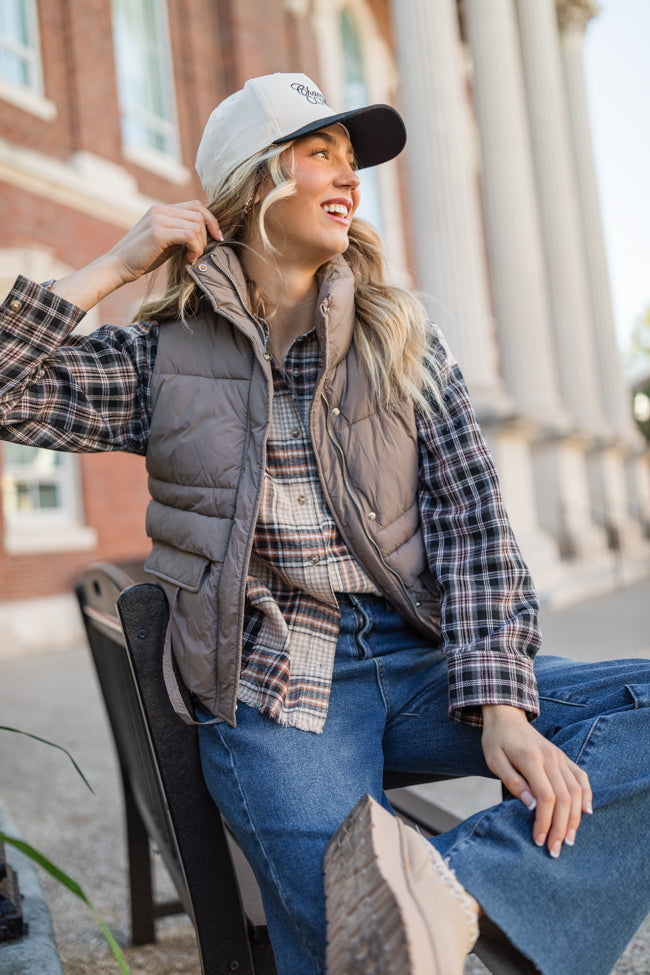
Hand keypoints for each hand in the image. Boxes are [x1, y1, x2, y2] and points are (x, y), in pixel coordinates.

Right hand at [108, 201, 222, 283]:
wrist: (117, 266)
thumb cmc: (142, 258)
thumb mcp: (165, 242)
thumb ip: (181, 234)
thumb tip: (204, 234)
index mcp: (161, 210)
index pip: (196, 205)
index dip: (211, 221)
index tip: (216, 238)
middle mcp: (159, 210)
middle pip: (199, 213)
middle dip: (206, 235)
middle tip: (197, 253)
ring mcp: (158, 219)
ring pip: (196, 224)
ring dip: (200, 244)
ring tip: (190, 257)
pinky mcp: (157, 232)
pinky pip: (189, 234)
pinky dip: (195, 248)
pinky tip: (187, 259)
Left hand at [481, 704, 592, 857]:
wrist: (507, 718)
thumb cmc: (496, 740)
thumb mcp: (494, 760)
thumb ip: (513, 782)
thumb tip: (530, 806)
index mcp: (532, 759)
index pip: (546, 797)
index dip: (545, 822)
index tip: (538, 840)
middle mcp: (551, 758)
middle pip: (564, 798)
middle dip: (561, 828)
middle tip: (555, 850)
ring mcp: (560, 757)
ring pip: (576, 791)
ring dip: (575, 819)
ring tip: (569, 840)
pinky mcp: (564, 758)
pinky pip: (581, 777)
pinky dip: (587, 796)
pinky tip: (586, 813)